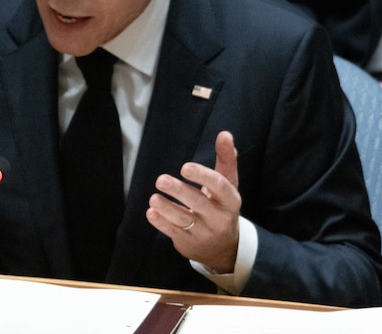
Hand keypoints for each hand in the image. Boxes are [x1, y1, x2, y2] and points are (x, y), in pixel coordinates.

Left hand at [146, 131, 241, 273]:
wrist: (224, 247)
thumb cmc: (222, 206)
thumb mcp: (228, 184)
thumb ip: (225, 159)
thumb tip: (225, 134)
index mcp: (230, 200)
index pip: (219, 186)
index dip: (202, 176)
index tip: (185, 167)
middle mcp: (219, 218)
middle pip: (199, 203)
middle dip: (179, 191)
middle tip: (161, 180)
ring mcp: (203, 233)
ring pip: (184, 219)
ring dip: (167, 209)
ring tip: (153, 198)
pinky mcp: (188, 243)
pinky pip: (173, 232)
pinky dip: (161, 223)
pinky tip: (151, 212)